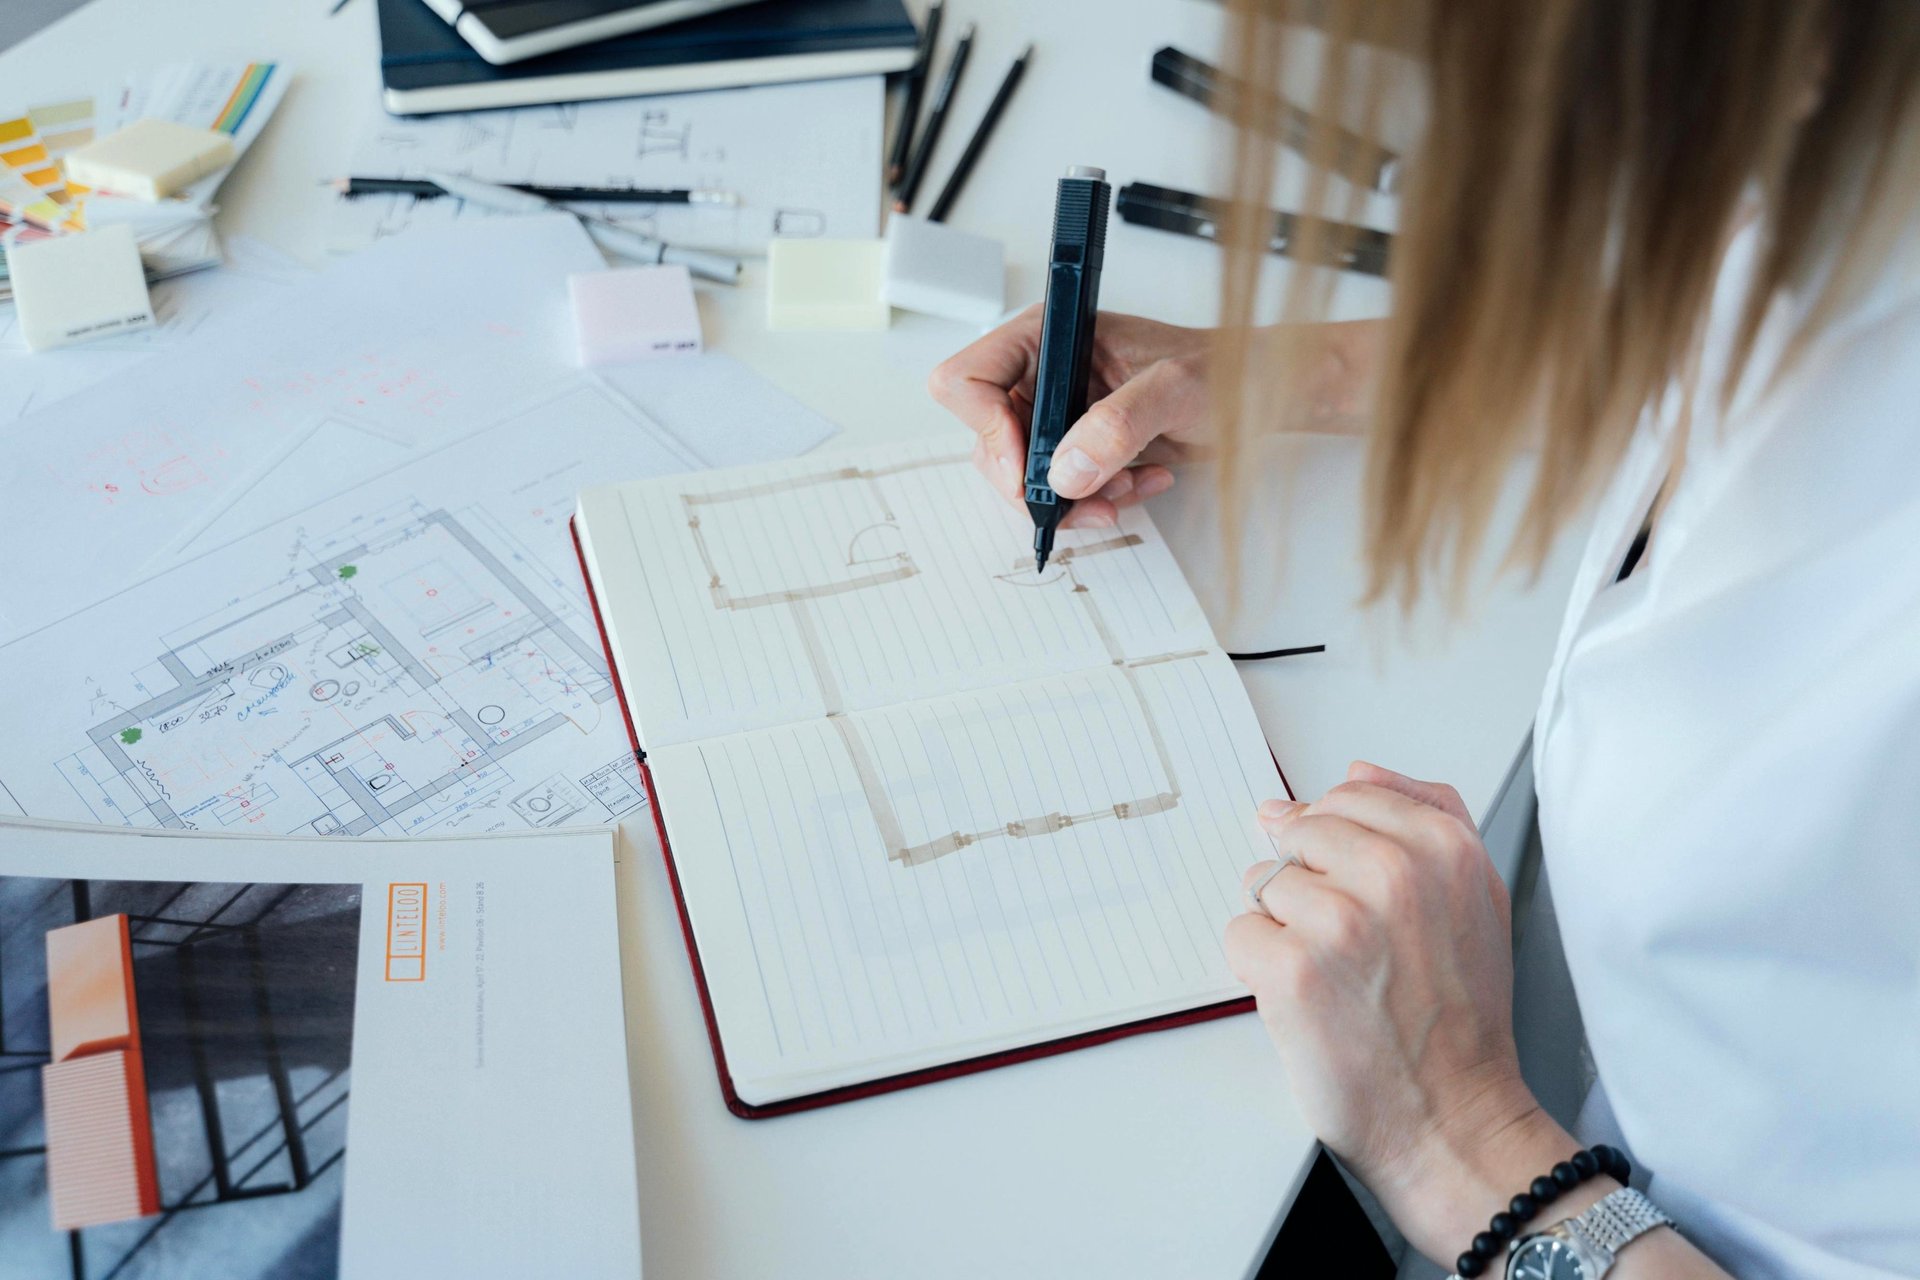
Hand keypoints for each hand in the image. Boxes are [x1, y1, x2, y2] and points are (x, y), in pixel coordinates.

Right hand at [928, 307, 1210, 528]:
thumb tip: (1066, 470)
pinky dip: (1095, 500)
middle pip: (987, 442)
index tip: (1028, 467)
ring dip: (1071, 497)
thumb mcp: (1175, 388)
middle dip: (1035, 480)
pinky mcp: (1077, 450)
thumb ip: (1119, 423)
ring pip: (1021, 477)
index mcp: (1048, 337)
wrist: (1254, 397)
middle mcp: (1041, 375)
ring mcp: (1056, 415)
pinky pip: (1058, 492)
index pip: (968, 381)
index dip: (986, 429)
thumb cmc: (1221, 370)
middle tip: (1084, 497)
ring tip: (1127, 484)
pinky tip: (1140, 480)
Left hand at [1226, 761, 1552, 1261]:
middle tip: (1353, 944)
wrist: (1453, 1117)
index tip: (1355, 883)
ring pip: (1264, 882)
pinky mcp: (1292, 968)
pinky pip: (1241, 933)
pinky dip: (1259, 968)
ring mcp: (1340, 920)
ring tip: (1336, 976)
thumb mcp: (1476, 896)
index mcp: (1442, 848)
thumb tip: (1358, 771)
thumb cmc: (1461, 1017)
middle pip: (1298, 833)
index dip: (1339, 843)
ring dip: (1285, 928)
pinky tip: (1306, 999)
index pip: (1347, 794)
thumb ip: (1428, 815)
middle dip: (1310, 883)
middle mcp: (1394, 873)